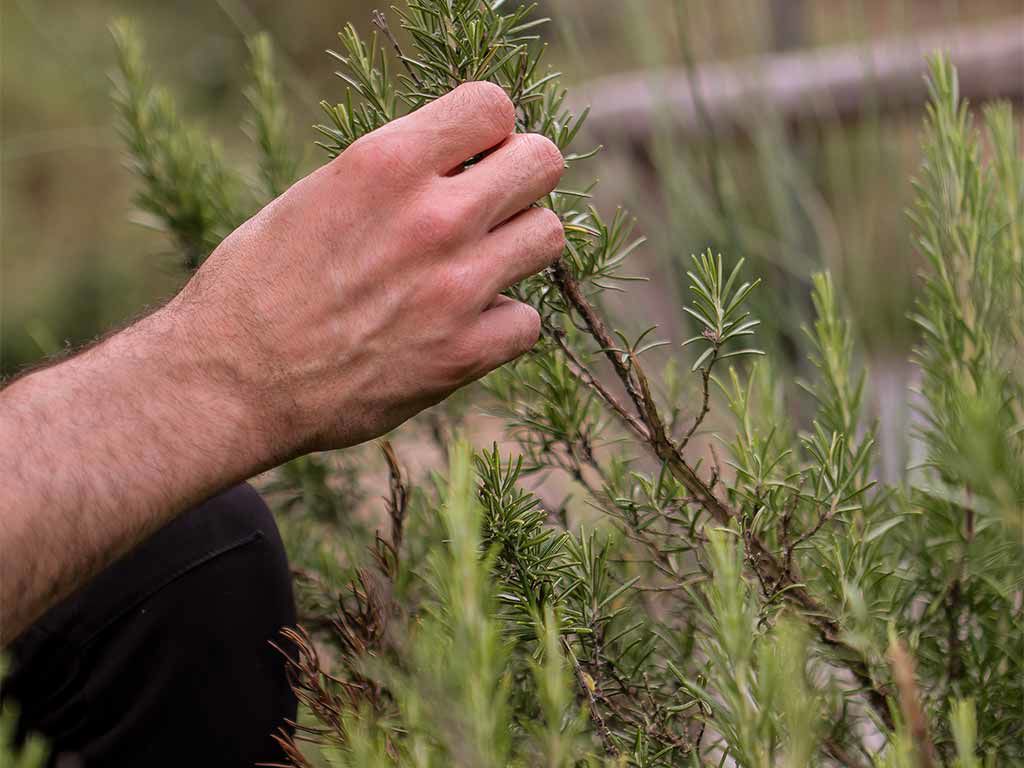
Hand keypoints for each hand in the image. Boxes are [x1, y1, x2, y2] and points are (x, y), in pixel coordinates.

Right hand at [172, 81, 564, 454]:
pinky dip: (504, 324)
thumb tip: (452, 163)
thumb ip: (392, 174)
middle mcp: (432, 217)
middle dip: (522, 175)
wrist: (233, 382)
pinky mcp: (465, 354)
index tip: (474, 152)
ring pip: (549, 235)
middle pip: (541, 162)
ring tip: (481, 262)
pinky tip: (466, 326)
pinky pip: (529, 321)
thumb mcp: (316, 196)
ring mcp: (456, 287)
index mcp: (386, 164)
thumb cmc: (257, 285)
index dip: (489, 127)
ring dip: (520, 244)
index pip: (492, 106)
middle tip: (493, 201)